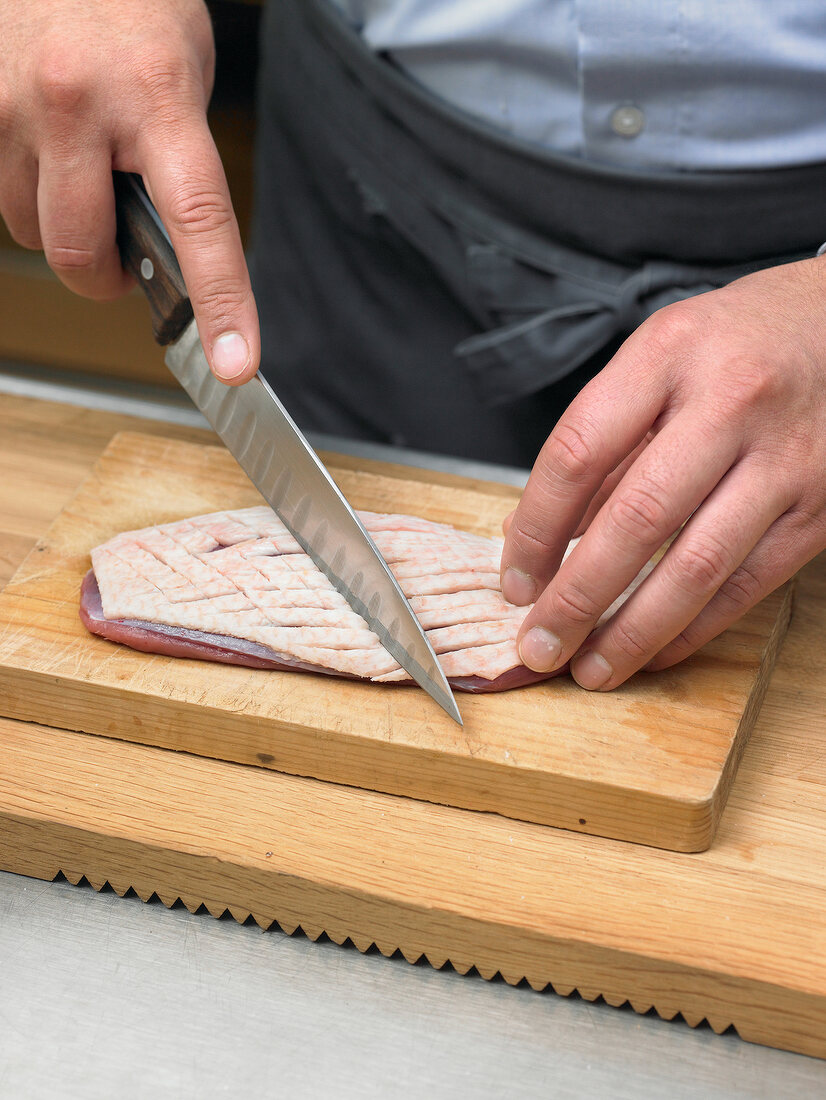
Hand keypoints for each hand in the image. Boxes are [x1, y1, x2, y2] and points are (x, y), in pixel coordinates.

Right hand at [0, 0, 258, 382]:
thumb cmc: (134, 8)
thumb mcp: (183, 78)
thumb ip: (177, 164)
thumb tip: (168, 254)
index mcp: (156, 96)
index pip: (198, 221)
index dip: (219, 302)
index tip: (234, 363)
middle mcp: (75, 103)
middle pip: (78, 253)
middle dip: (103, 278)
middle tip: (122, 265)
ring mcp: (10, 104)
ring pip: (29, 231)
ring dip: (61, 231)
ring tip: (82, 177)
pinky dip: (24, 194)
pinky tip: (44, 153)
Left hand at [500, 257, 825, 688]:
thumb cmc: (735, 343)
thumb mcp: (658, 360)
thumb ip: (600, 443)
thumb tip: (527, 531)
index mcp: (669, 354)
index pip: (579, 452)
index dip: (535, 528)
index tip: (514, 579)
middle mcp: (731, 403)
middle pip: (637, 518)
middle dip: (577, 597)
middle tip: (538, 646)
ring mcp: (785, 459)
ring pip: (697, 566)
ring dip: (635, 631)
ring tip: (590, 669)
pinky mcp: (820, 508)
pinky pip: (748, 583)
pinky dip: (694, 627)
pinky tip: (654, 651)